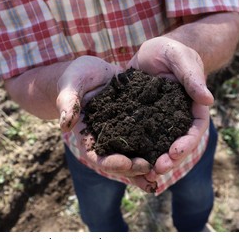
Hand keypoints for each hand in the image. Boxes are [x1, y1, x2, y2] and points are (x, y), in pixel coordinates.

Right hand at [56, 56, 155, 191]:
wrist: (95, 70)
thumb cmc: (77, 76)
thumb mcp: (72, 84)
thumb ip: (68, 102)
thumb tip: (65, 124)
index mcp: (88, 135)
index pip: (96, 156)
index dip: (110, 163)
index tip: (125, 163)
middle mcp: (106, 139)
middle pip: (118, 161)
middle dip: (133, 168)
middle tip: (149, 167)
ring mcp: (122, 133)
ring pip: (135, 154)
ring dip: (148, 166)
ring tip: (164, 169)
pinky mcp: (136, 124)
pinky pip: (147, 138)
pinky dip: (158, 146)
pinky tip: (173, 150)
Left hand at [127, 37, 212, 178]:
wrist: (151, 52)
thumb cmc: (171, 51)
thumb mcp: (180, 58)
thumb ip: (192, 76)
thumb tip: (208, 100)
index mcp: (192, 105)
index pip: (195, 128)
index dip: (187, 142)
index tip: (175, 152)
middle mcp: (177, 117)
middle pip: (178, 142)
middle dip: (170, 159)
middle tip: (158, 169)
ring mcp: (159, 120)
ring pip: (159, 144)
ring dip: (153, 159)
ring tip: (143, 172)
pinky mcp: (142, 120)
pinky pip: (140, 136)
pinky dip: (136, 149)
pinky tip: (125, 158)